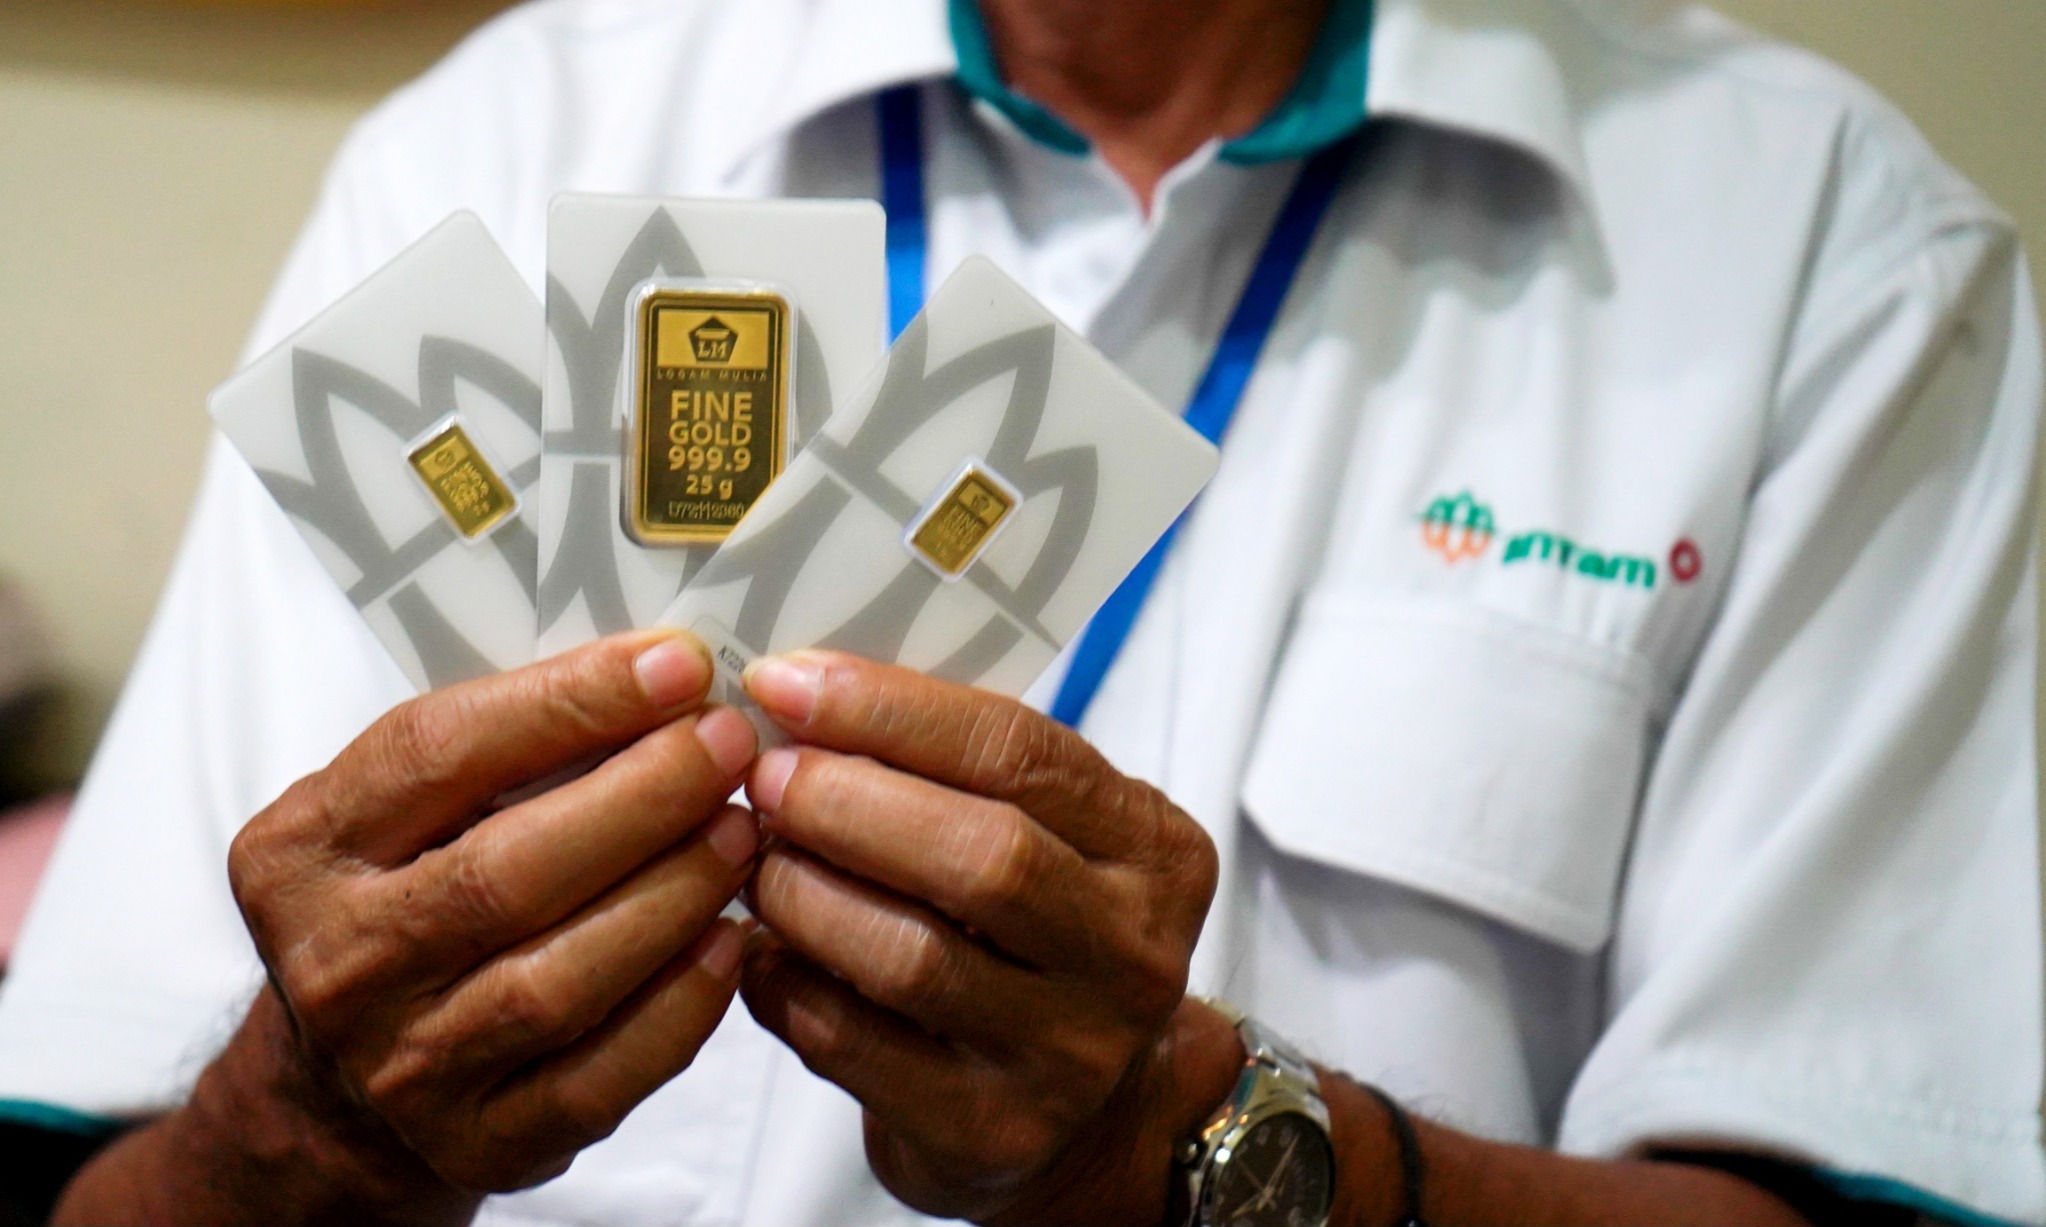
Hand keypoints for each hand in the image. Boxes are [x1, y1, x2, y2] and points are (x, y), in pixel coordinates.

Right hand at [223, 630, 759, 1201]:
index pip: (438, 753)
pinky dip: (680, 1005)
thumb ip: (506, 744)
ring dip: (673, 894)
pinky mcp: (481, 1143)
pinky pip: (600, 1078)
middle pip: (505, 872)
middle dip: (642, 797)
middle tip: (730, 746)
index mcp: (304, 850)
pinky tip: (733, 940)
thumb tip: (667, 671)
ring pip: (556, 980)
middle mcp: (338, 962)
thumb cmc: (408, 900)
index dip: (569, 701)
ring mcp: (405, 1066)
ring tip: (744, 830)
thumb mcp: (409, 810)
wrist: (345, 1092)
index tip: (678, 664)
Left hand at [737, 651, 1232, 1224]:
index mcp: (1155, 851)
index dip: (892, 710)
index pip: (1021, 753)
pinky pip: (855, 1043)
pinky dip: (786, 982)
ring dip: (806, 892)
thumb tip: (802, 689)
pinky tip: (759, 947)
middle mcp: (1130, 955)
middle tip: (765, 776)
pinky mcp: (987, 1132)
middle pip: (979, 856)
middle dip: (846, 800)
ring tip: (756, 858)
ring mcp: (1067, 1055)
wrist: (1077, 1115)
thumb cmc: (1032, 936)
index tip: (789, 682)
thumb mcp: (1044, 835)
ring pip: (911, 956)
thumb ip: (958, 767)